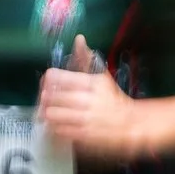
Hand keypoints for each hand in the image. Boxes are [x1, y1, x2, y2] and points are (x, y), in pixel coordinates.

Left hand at [39, 35, 153, 162]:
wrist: (129, 123)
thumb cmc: (111, 97)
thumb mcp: (101, 75)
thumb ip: (86, 58)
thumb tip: (78, 38)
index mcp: (89, 82)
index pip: (55, 77)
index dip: (47, 79)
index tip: (48, 82)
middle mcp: (86, 100)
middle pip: (50, 96)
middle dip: (45, 97)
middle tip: (47, 98)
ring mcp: (83, 119)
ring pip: (51, 114)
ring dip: (47, 112)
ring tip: (51, 110)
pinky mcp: (82, 135)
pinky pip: (58, 129)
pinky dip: (54, 125)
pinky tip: (59, 122)